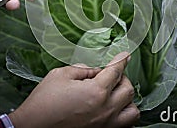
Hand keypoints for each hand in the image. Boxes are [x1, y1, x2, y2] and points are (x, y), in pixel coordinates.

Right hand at [9, 52, 139, 127]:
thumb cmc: (43, 102)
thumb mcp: (59, 75)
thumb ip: (82, 69)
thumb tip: (95, 70)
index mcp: (96, 91)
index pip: (116, 71)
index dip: (121, 60)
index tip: (125, 55)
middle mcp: (105, 110)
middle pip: (128, 90)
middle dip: (122, 79)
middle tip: (111, 76)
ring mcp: (105, 125)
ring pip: (133, 111)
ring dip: (127, 100)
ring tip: (115, 94)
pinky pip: (125, 125)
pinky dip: (123, 115)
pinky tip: (113, 109)